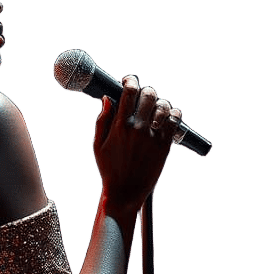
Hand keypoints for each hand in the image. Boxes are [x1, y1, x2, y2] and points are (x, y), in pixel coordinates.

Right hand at [92, 75, 182, 209]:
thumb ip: (102, 121)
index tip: (129, 81)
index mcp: (120, 126)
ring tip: (155, 109)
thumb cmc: (110, 169)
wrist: (126, 192)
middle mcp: (138, 129)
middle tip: (143, 97)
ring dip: (160, 103)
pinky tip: (166, 118)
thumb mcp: (98, 145)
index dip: (130, 81)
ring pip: (164, 105)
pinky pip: (175, 120)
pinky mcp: (165, 145)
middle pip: (148, 94)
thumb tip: (106, 99)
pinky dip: (173, 114)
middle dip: (146, 91)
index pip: (129, 92)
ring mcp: (154, 136)